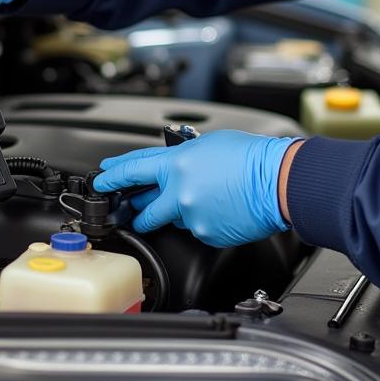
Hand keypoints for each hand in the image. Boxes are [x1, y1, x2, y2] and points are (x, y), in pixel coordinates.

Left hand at [93, 131, 299, 246]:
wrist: (278, 181)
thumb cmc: (250, 158)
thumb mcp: (207, 145)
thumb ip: (181, 158)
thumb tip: (170, 168)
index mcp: (177, 165)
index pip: (133, 170)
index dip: (113, 176)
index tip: (101, 180)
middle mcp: (179, 194)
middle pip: (145, 210)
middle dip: (139, 210)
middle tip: (135, 208)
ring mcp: (192, 218)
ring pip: (176, 220)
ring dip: (183, 211)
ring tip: (209, 196)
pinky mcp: (207, 235)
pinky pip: (197, 229)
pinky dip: (204, 220)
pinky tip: (221, 208)